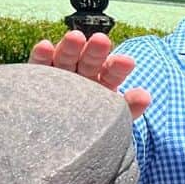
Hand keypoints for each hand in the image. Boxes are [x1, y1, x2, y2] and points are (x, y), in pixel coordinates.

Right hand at [28, 31, 150, 120]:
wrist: (58, 146)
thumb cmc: (90, 132)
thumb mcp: (111, 121)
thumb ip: (128, 108)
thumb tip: (146, 96)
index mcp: (102, 85)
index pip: (113, 73)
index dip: (119, 67)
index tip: (128, 62)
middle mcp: (81, 76)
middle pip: (89, 61)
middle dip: (96, 51)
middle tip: (102, 41)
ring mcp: (59, 74)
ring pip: (65, 58)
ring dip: (69, 47)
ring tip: (75, 37)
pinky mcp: (37, 77)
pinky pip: (39, 66)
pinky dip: (41, 56)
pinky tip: (45, 46)